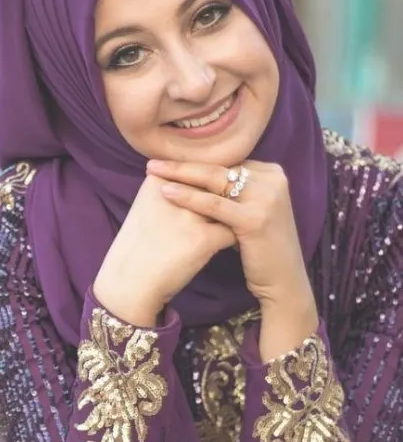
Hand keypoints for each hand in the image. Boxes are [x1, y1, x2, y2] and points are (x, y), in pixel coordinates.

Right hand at [94, 173, 234, 326]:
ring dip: (233, 218)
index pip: (198, 172)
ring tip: (234, 228)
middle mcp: (176, 191)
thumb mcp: (148, 208)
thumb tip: (205, 187)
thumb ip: (173, 192)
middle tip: (227, 215)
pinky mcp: (204, 238)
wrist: (129, 281)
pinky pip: (232, 233)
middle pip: (215, 186)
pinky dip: (235, 241)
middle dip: (226, 198)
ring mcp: (191, 214)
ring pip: (227, 207)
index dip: (209, 187)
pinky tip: (230, 248)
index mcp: (159, 179)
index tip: (210, 201)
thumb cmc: (139, 246)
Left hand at [148, 159, 317, 356]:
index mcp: (272, 174)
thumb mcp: (252, 211)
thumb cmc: (261, 248)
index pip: (226, 162)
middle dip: (184, 164)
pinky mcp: (256, 218)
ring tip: (153, 171)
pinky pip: (214, 204)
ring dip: (181, 175)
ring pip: (215, 181)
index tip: (168, 161)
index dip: (196, 162)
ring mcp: (267, 198)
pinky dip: (188, 197)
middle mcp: (273, 180)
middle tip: (154, 160)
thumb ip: (236, 193)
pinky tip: (166, 192)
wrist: (283, 281)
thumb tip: (199, 175)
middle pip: (220, 168)